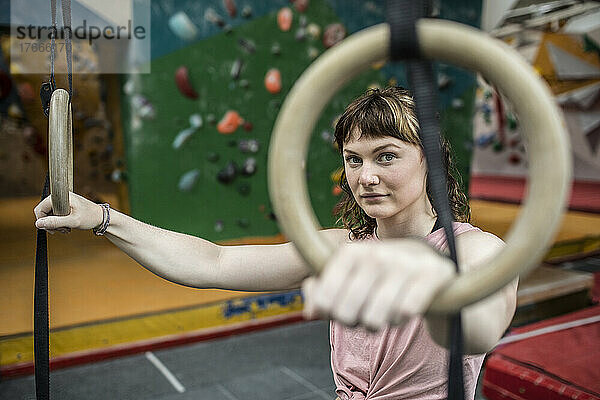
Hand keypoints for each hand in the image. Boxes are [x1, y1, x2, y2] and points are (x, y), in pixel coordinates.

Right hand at [34, 192, 103, 233]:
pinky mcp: (65, 206)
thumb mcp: (72, 221)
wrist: (102, 217)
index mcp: (61, 196)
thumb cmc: (90, 217)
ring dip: (56, 225)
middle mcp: (60, 196)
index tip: (52, 229)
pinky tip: (68, 227)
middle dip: (51, 224)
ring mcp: (63, 201)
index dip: (43, 221)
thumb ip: (55, 222)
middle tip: (62, 230)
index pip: (40, 208)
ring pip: (50, 215)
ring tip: (67, 229)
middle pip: (44, 212)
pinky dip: (60, 223)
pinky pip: (56, 215)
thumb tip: (37, 224)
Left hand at [301, 238, 454, 330]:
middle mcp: (375, 254)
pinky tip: (405, 307)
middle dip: (355, 322)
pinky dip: (403, 318)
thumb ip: (322, 292)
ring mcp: (403, 262)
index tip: (340, 310)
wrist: (427, 261)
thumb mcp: (348, 277)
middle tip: (365, 314)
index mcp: (349, 253)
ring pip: (375, 318)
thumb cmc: (379, 275)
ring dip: (380, 323)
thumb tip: (310, 311)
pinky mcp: (431, 273)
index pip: (325, 301)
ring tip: (385, 312)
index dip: (330, 315)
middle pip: (347, 314)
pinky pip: (405, 313)